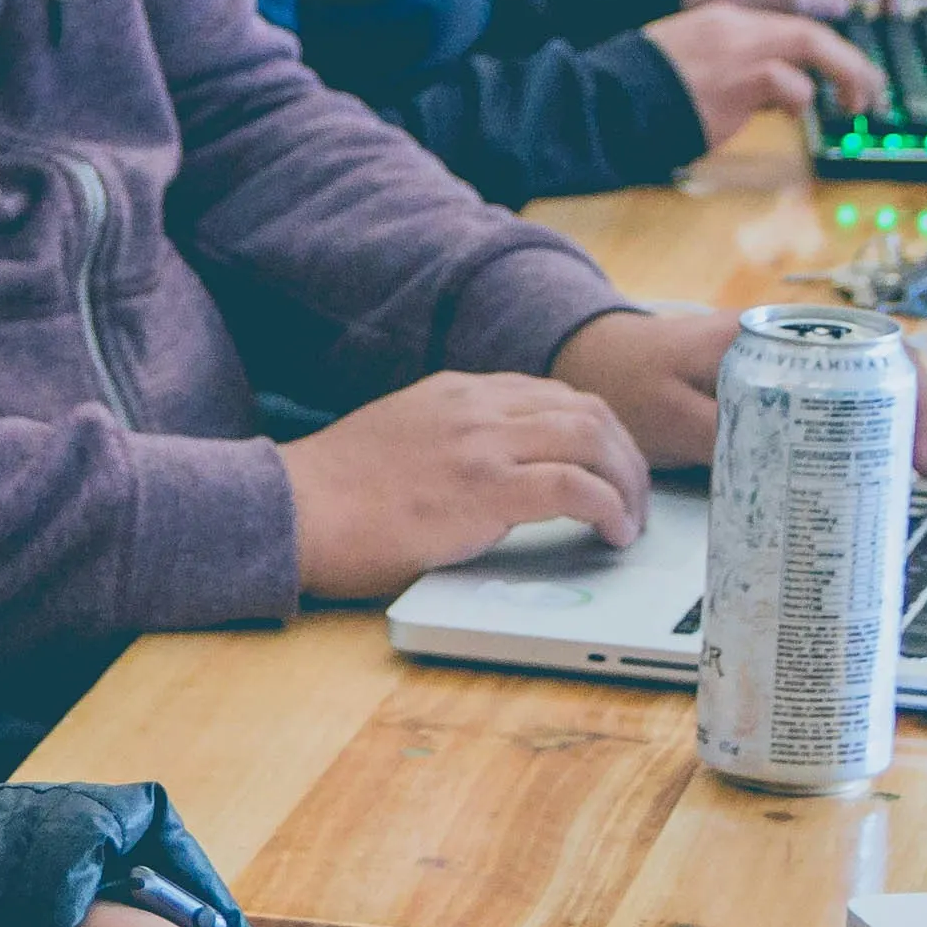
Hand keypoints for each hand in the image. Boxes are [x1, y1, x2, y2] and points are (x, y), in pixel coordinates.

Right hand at [275, 372, 650, 602]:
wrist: (292, 508)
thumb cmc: (334, 495)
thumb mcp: (398, 440)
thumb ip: (449, 441)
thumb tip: (488, 474)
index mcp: (457, 393)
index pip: (553, 394)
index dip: (597, 432)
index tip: (609, 466)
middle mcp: (477, 406)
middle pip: (587, 409)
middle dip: (625, 455)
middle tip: (634, 498)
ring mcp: (482, 443)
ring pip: (592, 439)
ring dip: (626, 482)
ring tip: (630, 521)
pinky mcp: (484, 489)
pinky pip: (576, 487)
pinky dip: (608, 508)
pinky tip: (612, 533)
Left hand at [554, 303, 926, 475]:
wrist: (592, 357)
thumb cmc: (627, 377)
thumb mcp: (668, 416)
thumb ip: (721, 438)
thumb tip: (781, 469)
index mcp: (772, 337)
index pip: (871, 349)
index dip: (912, 397)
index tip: (918, 451)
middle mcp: (788, 342)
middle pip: (882, 365)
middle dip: (915, 416)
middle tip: (920, 474)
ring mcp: (785, 362)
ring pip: (864, 386)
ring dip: (890, 427)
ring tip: (900, 479)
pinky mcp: (774, 385)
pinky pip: (833, 402)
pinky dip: (858, 433)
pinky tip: (861, 470)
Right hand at [641, 3, 882, 146]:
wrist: (607, 99)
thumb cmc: (646, 92)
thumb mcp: (696, 64)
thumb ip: (739, 69)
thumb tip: (782, 92)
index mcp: (724, 19)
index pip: (789, 25)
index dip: (826, 50)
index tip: (845, 73)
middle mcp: (735, 27)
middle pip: (811, 30)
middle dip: (851, 61)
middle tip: (870, 92)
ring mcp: (736, 51)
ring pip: (810, 44)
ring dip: (843, 75)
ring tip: (855, 104)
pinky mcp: (735, 82)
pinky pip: (789, 84)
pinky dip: (801, 98)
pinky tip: (794, 113)